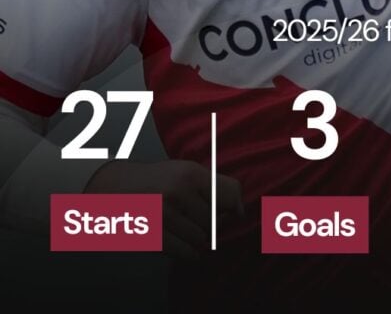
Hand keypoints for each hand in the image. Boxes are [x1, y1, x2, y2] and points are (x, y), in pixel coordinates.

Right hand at [86, 159, 242, 259]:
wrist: (115, 187)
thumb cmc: (158, 180)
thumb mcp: (187, 171)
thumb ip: (216, 186)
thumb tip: (240, 212)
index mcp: (191, 172)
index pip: (230, 195)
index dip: (231, 207)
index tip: (228, 212)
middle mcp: (178, 190)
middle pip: (216, 220)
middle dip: (213, 226)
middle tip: (202, 223)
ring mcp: (164, 213)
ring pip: (202, 239)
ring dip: (201, 241)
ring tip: (190, 231)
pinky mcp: (153, 234)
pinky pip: (185, 252)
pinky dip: (191, 254)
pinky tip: (188, 247)